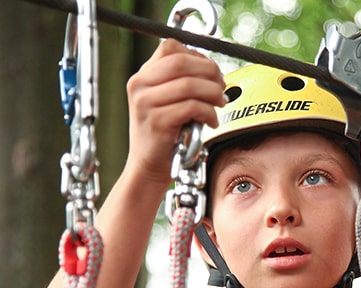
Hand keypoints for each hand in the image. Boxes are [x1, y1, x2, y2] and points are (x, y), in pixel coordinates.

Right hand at [125, 39, 226, 185]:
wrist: (147, 167)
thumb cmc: (164, 135)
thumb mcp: (165, 101)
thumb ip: (181, 82)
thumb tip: (212, 69)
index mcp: (142, 76)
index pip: (171, 47)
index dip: (197, 56)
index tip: (211, 72)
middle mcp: (139, 86)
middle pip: (182, 62)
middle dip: (210, 72)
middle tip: (221, 87)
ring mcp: (146, 103)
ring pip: (190, 84)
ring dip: (213, 93)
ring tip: (219, 105)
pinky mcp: (157, 121)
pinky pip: (192, 107)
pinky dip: (209, 113)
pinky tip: (210, 121)